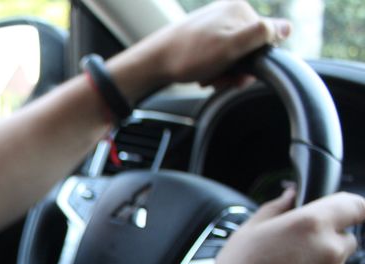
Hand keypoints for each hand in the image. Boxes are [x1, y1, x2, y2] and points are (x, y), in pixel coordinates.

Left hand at [108, 0, 290, 102]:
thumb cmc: (189, 56)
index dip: (256, 60)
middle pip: (249, 49)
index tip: (239, 71)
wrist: (152, 63)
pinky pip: (219, 58)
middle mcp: (228, 13)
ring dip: (223, 73)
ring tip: (207, 77)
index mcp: (239, 10)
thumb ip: (261, 34)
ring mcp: (215, 25)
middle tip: (218, 77)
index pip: (268, 38)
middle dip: (236, 69)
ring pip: (234, 57)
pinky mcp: (203, 37)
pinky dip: (213, 70)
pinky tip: (201, 75)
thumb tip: (288, 27)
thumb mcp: (231, 47)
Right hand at [190, 190, 364, 263]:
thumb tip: (291, 196)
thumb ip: (276, 208)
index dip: (350, 207)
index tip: (345, 212)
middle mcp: (330, 252)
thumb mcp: (246, 232)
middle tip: (291, 255)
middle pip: (345, 239)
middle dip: (324, 242)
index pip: (353, 205)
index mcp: (309, 225)